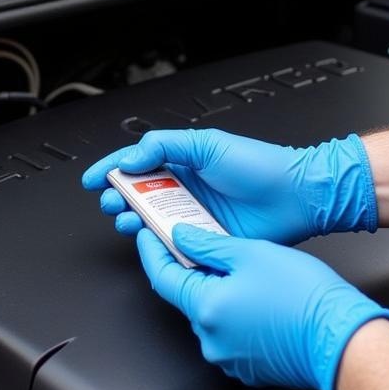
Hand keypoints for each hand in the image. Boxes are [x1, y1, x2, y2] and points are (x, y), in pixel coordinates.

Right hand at [81, 129, 376, 245]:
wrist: (296, 197)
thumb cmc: (260, 166)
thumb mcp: (207, 144)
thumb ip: (165, 145)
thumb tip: (130, 159)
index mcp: (180, 162)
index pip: (135, 164)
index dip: (110, 170)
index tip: (92, 180)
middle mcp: (183, 189)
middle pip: (136, 195)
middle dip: (117, 198)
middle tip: (112, 202)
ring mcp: (192, 216)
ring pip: (150, 222)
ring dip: (132, 221)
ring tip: (129, 220)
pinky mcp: (203, 241)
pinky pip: (173, 245)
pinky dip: (158, 244)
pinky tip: (154, 240)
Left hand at [137, 224, 388, 389]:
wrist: (344, 341)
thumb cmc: (306, 297)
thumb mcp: (252, 254)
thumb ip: (208, 245)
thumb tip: (180, 237)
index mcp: (206, 309)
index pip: (162, 278)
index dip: (152, 252)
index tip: (148, 235)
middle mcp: (210, 339)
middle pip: (188, 296)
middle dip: (194, 271)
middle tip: (208, 246)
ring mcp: (229, 358)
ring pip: (212, 315)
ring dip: (219, 293)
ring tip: (246, 272)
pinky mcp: (248, 368)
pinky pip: (231, 334)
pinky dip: (236, 314)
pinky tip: (259, 299)